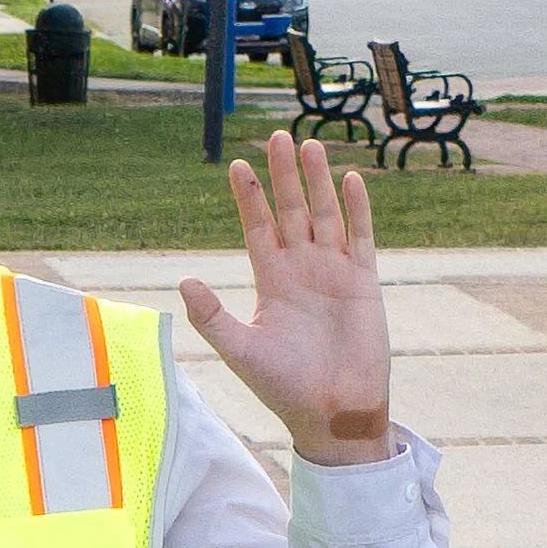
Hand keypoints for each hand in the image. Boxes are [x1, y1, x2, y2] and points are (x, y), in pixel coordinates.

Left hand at [179, 127, 394, 467]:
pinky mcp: (363, 282)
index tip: (236, 166)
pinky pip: (360, 237)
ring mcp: (334, 273)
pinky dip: (357, 209)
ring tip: (308, 145)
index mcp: (271, 283)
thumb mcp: (241, 350)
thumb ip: (212, 316)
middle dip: (283, 176)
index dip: (249, 199)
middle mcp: (302, 271)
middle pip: (291, 211)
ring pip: (325, 215)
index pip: (258, 229)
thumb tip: (183, 282)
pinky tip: (350, 180)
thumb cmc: (284, 387)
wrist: (332, 411)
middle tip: (277, 136)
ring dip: (317, 182)